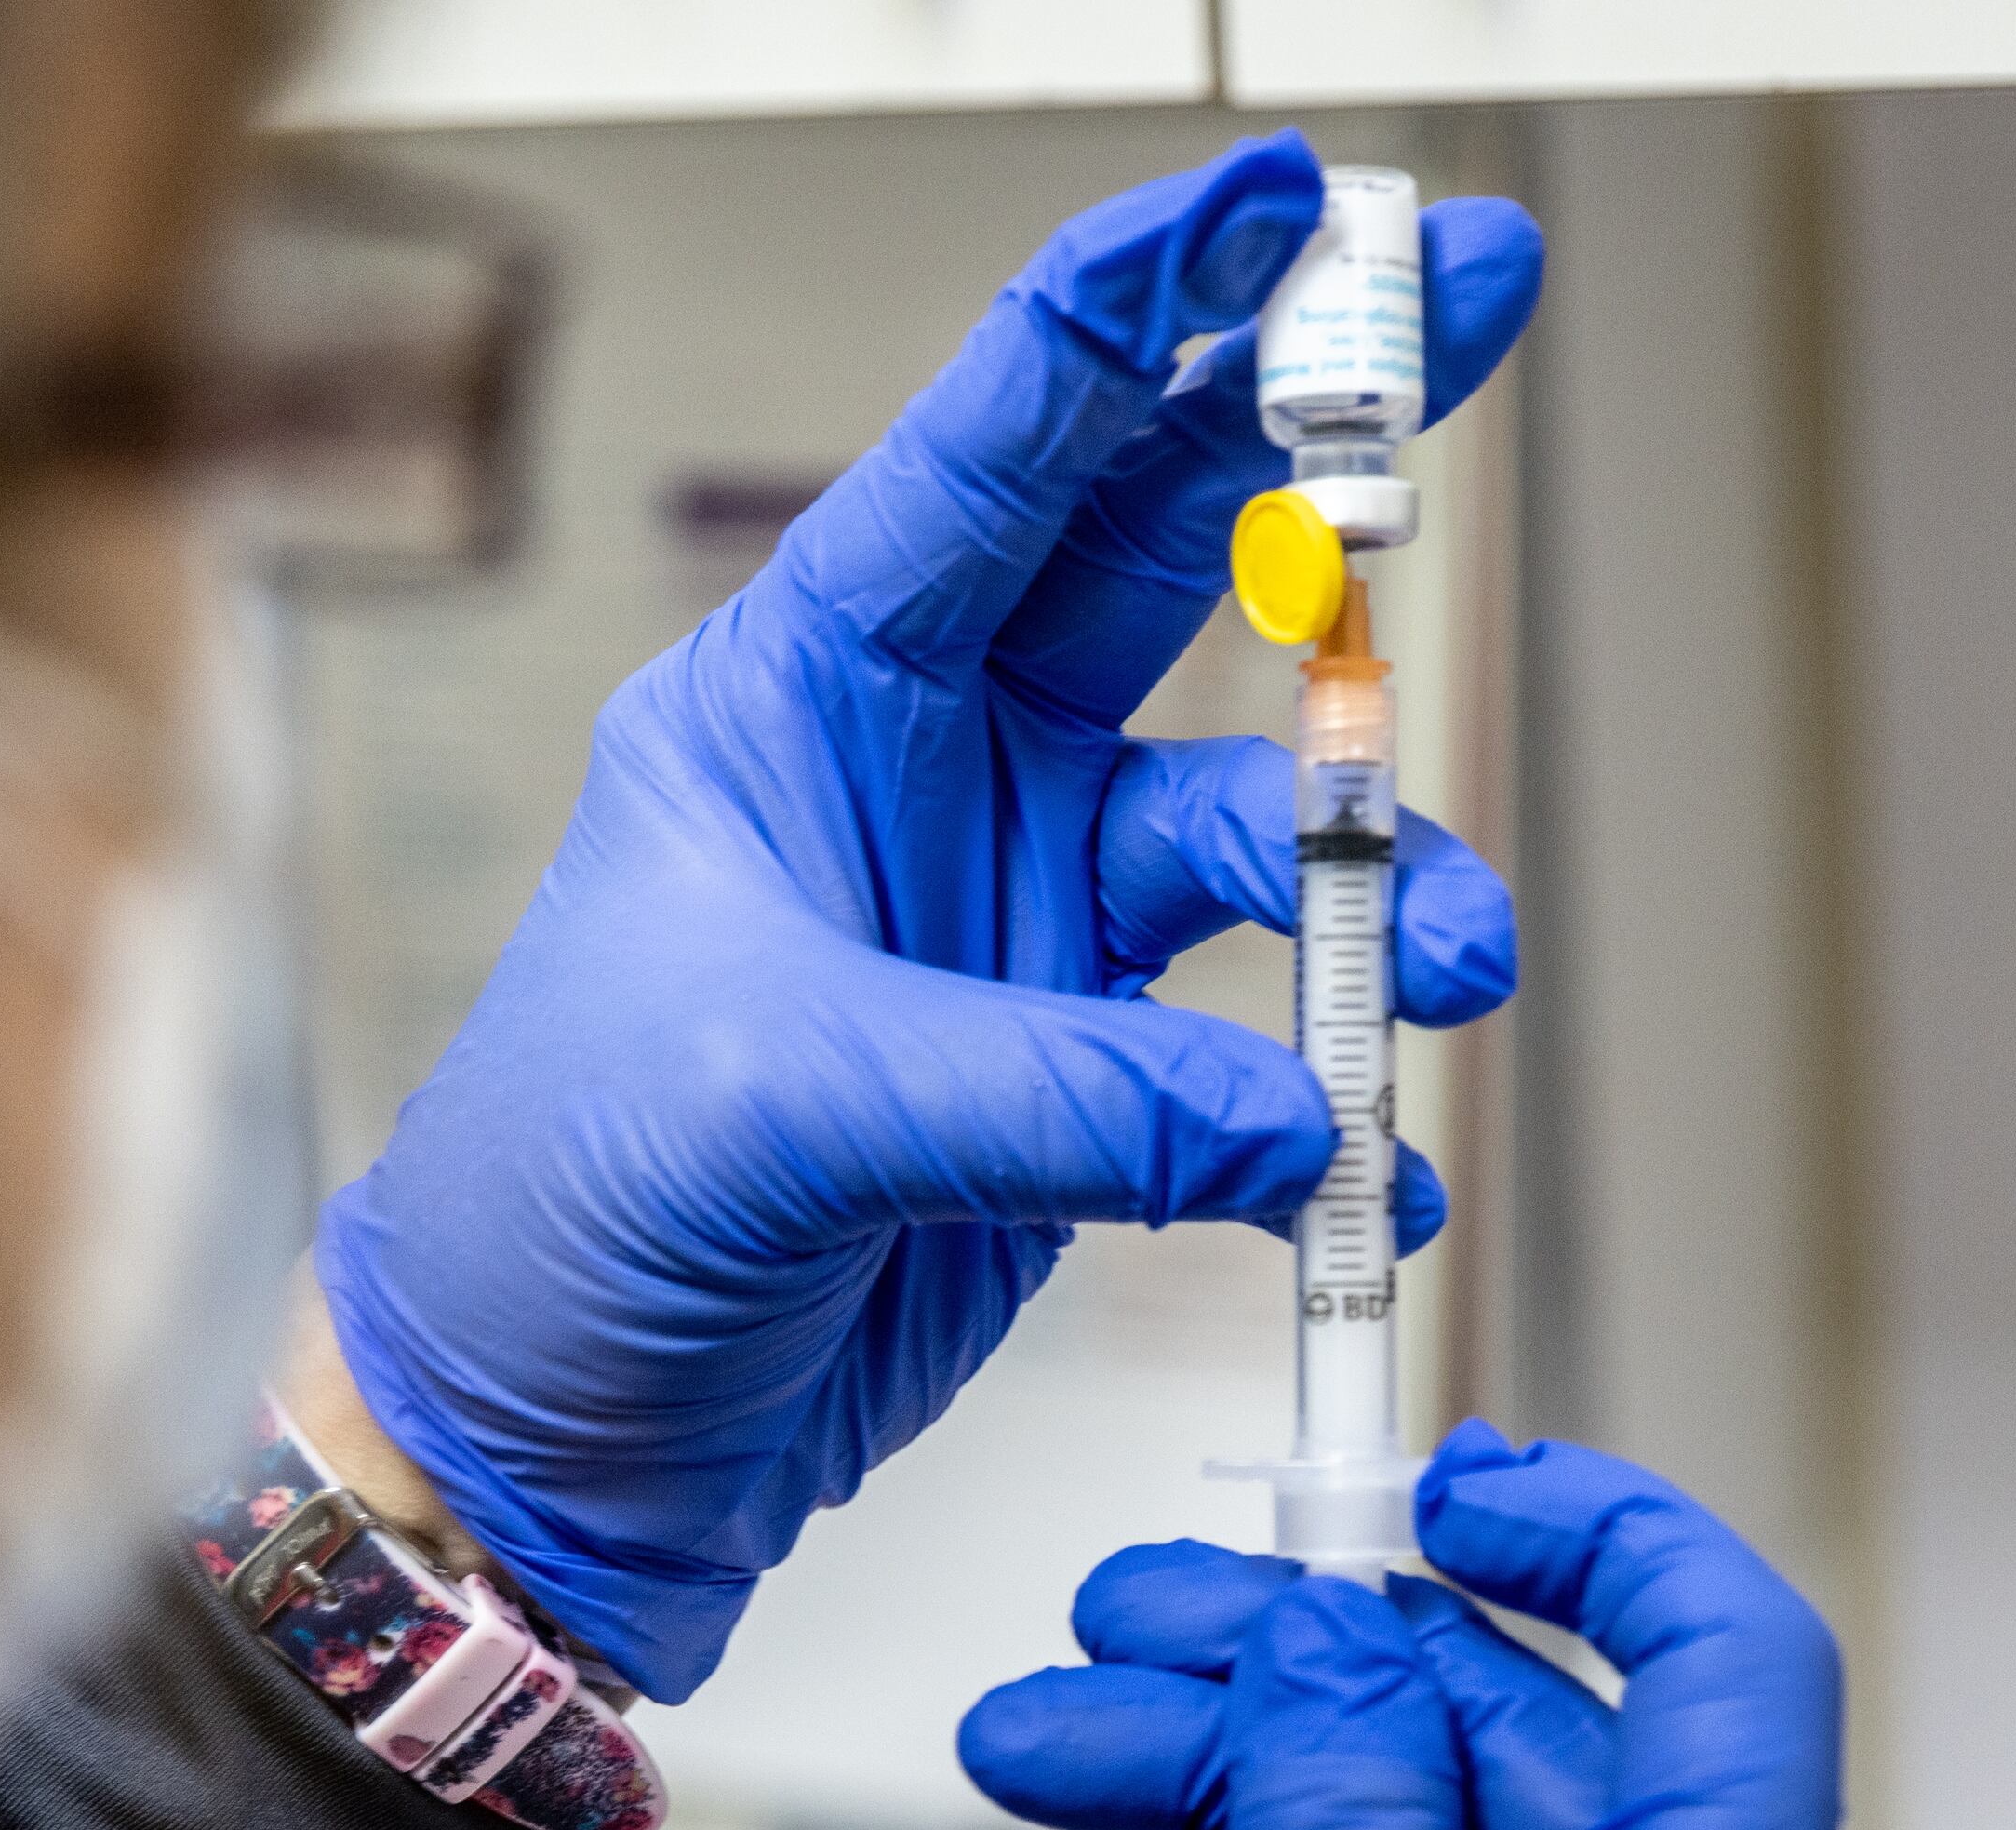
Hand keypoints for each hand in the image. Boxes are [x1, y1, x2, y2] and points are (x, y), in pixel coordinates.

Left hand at [310, 134, 1542, 1698]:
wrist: (543, 1443)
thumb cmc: (549, 1218)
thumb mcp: (768, 1109)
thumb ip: (1044, 1094)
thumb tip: (1279, 1114)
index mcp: (800, 695)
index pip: (995, 443)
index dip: (1144, 303)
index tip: (1292, 200)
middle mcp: (920, 776)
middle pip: (1162, 548)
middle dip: (1323, 437)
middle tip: (1472, 312)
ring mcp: (1006, 923)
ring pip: (1252, 821)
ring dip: (1373, 874)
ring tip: (1435, 959)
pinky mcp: (1068, 1082)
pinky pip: (1252, 1043)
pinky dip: (1324, 1101)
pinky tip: (1350, 1162)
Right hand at [960, 1424, 1891, 1829]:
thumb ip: (1348, 1801)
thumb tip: (1346, 1624)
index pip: (1731, 1681)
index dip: (1601, 1538)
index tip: (1445, 1469)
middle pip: (1501, 1744)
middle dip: (1297, 1665)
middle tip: (1121, 1617)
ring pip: (1393, 1828)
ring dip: (1216, 1759)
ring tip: (1041, 1734)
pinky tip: (1098, 1807)